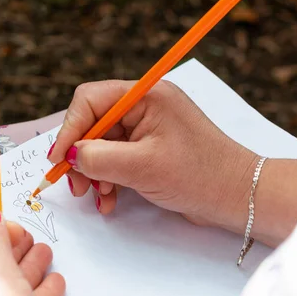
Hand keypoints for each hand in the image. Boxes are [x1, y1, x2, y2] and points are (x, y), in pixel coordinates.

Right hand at [49, 80, 257, 234]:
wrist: (238, 198)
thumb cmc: (199, 175)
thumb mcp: (141, 166)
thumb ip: (98, 157)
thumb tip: (69, 156)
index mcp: (146, 96)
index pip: (90, 100)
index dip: (70, 129)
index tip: (59, 159)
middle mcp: (144, 107)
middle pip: (93, 124)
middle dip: (81, 156)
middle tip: (76, 186)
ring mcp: (147, 129)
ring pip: (102, 144)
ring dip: (94, 172)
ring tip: (98, 196)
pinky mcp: (149, 150)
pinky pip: (116, 159)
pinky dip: (108, 179)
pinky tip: (110, 199)